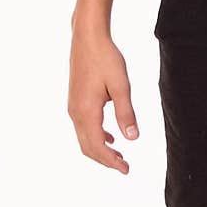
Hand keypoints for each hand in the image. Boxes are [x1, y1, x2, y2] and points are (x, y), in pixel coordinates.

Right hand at [68, 29, 139, 174]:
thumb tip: (132, 138)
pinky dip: (96, 136)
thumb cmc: (105, 57)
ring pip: (84, 138)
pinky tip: (110, 135)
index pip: (98, 146)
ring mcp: (73, 106)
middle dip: (105, 160)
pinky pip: (83, 127)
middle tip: (124, 166)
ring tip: (119, 154)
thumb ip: (126, 112)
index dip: (111, 161)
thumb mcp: (121, 85)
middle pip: (88, 147)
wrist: (87, 37)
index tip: (126, 169)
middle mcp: (76, 112)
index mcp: (87, 111)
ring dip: (100, 149)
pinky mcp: (75, 100)